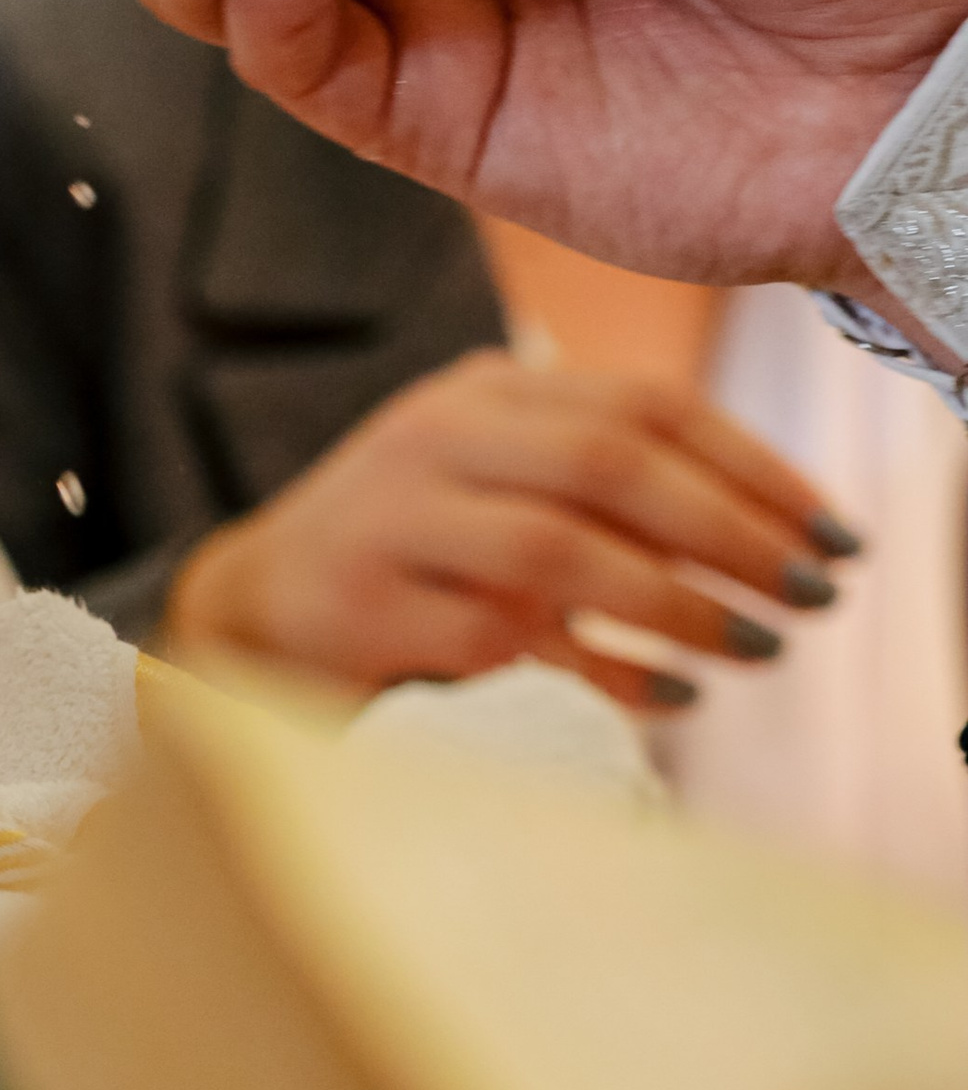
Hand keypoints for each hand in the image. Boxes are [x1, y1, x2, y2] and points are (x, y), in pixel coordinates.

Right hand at [165, 349, 854, 708]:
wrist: (253, 608)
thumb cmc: (414, 556)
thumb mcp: (502, 487)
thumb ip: (606, 488)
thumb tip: (777, 535)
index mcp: (484, 394)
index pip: (644, 403)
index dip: (755, 467)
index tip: (835, 533)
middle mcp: (434, 438)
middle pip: (610, 464)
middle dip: (732, 535)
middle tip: (813, 597)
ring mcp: (391, 519)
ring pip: (558, 550)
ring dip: (677, 606)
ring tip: (758, 653)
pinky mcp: (362, 609)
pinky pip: (503, 642)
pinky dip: (600, 670)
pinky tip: (670, 695)